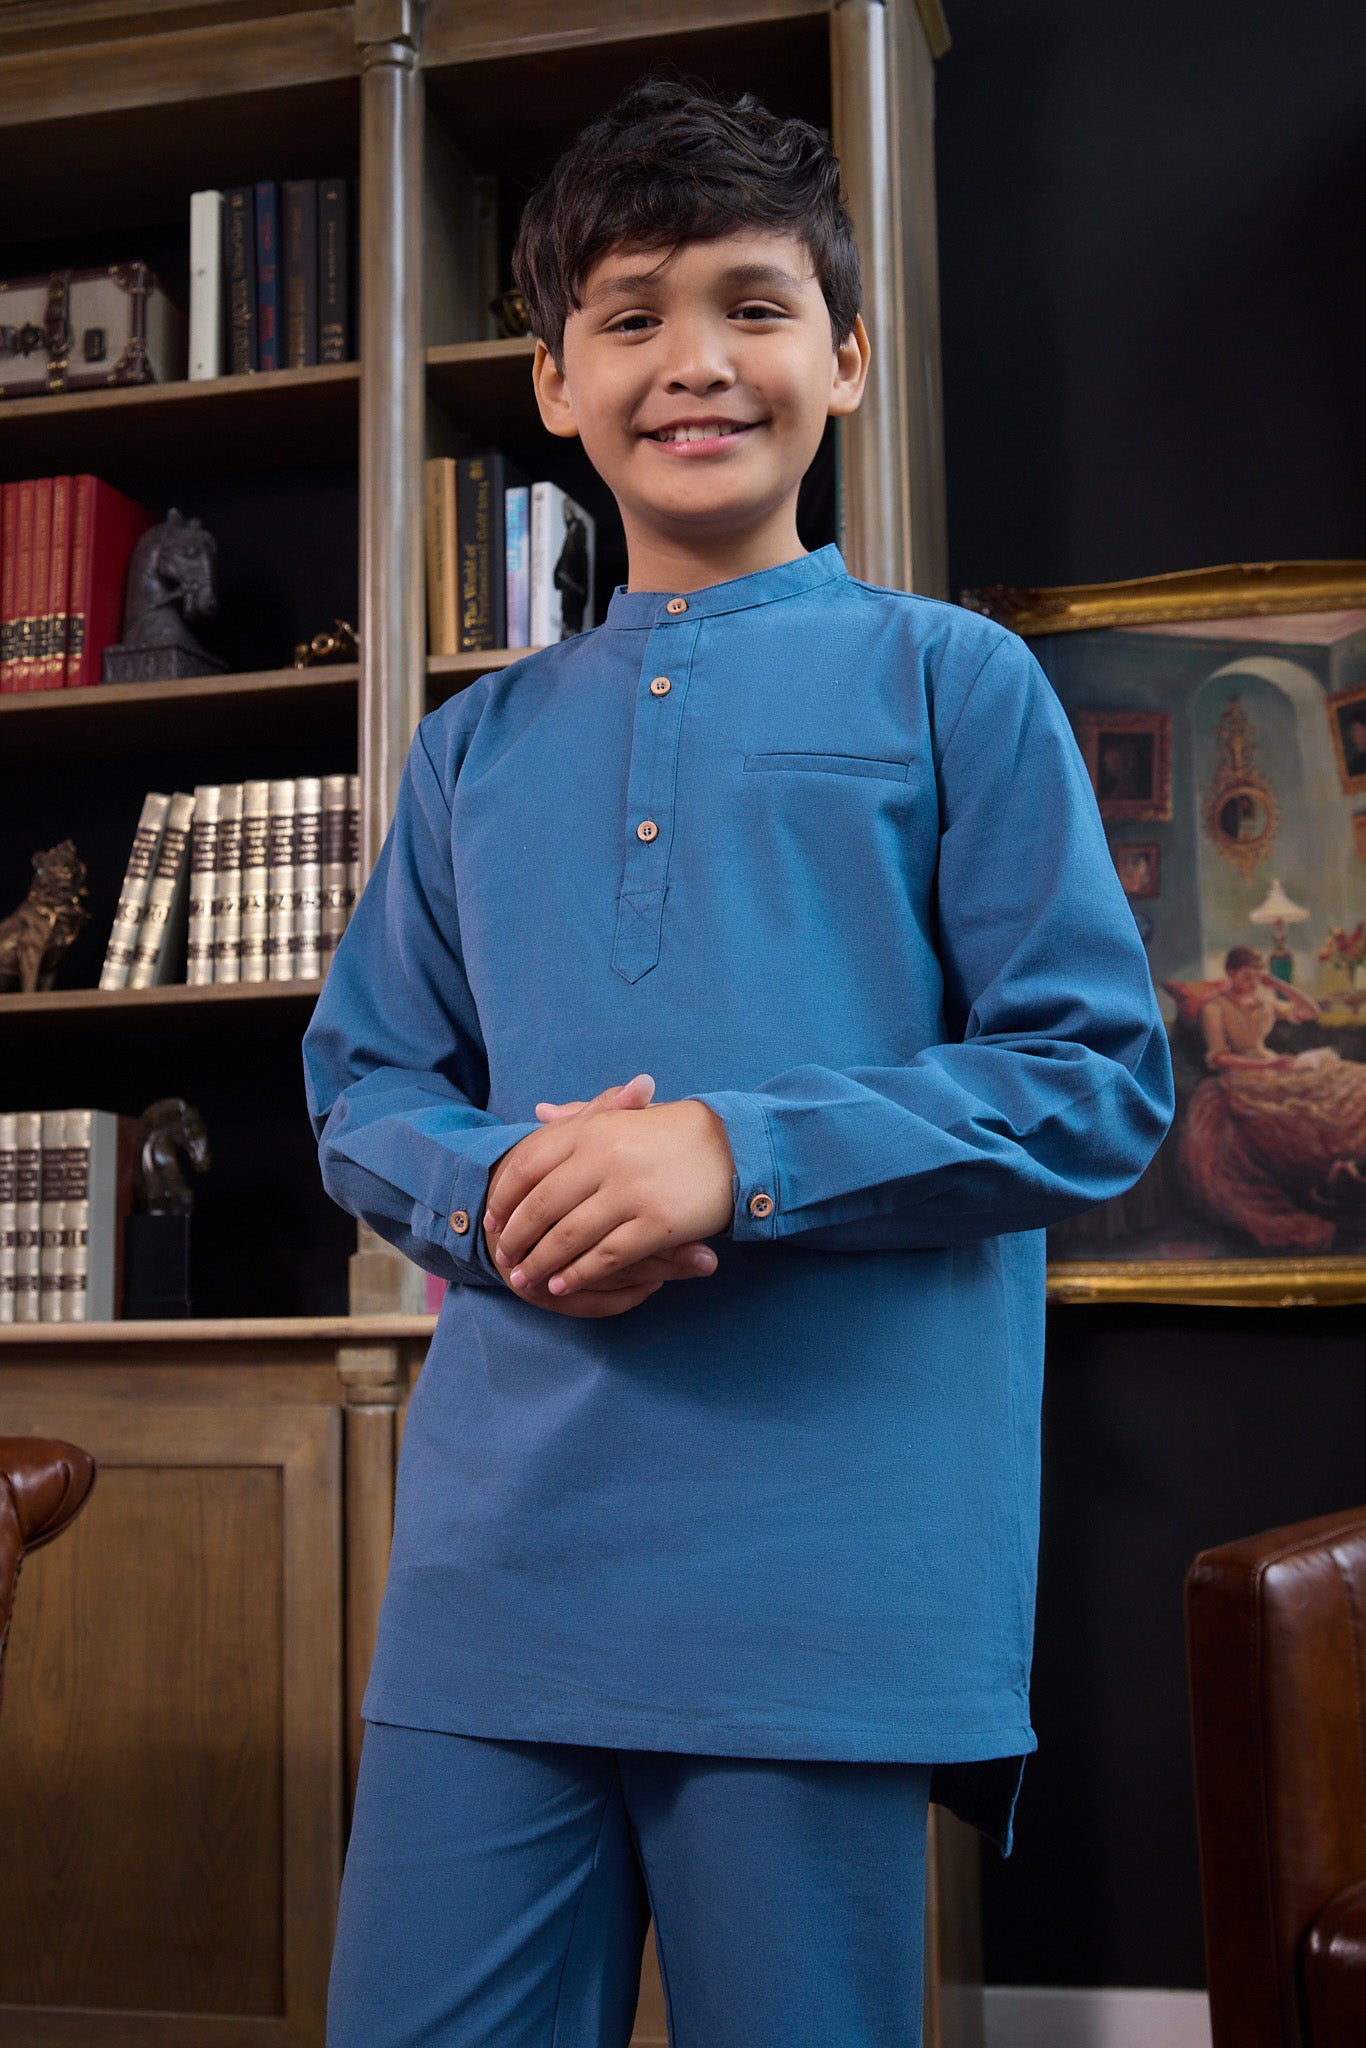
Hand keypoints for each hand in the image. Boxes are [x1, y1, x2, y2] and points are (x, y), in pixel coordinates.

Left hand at [485, 1088, 734, 1300]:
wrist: (735, 1145)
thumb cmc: (674, 1131)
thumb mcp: (625, 1115)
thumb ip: (580, 1116)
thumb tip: (539, 1114)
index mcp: (593, 1129)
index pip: (528, 1166)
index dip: (504, 1197)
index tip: (493, 1219)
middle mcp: (605, 1158)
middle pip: (541, 1207)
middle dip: (516, 1238)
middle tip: (503, 1258)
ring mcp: (630, 1192)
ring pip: (567, 1237)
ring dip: (540, 1263)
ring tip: (525, 1279)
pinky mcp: (655, 1223)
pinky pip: (604, 1257)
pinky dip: (578, 1275)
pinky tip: (563, 1285)